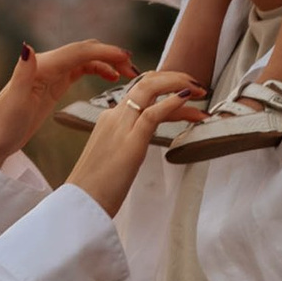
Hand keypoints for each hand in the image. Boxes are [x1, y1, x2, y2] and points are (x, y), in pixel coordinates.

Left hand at [0, 36, 135, 163]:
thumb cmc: (1, 122)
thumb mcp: (14, 99)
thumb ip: (23, 72)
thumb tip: (28, 47)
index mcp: (42, 66)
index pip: (79, 52)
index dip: (104, 52)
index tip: (126, 58)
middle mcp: (47, 65)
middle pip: (85, 51)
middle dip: (110, 55)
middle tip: (134, 67)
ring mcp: (51, 74)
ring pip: (85, 60)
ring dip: (107, 62)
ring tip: (128, 73)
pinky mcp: (53, 86)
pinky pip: (80, 71)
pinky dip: (97, 70)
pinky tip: (110, 77)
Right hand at [70, 67, 205, 213]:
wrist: (81, 203)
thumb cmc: (97, 186)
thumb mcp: (113, 155)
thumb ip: (127, 141)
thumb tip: (142, 140)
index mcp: (109, 119)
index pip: (140, 91)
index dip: (164, 85)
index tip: (184, 90)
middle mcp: (114, 116)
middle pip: (145, 82)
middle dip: (174, 77)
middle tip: (198, 84)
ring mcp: (121, 127)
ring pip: (149, 90)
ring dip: (178, 84)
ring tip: (200, 90)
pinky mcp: (130, 142)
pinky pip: (153, 114)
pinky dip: (172, 102)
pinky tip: (186, 98)